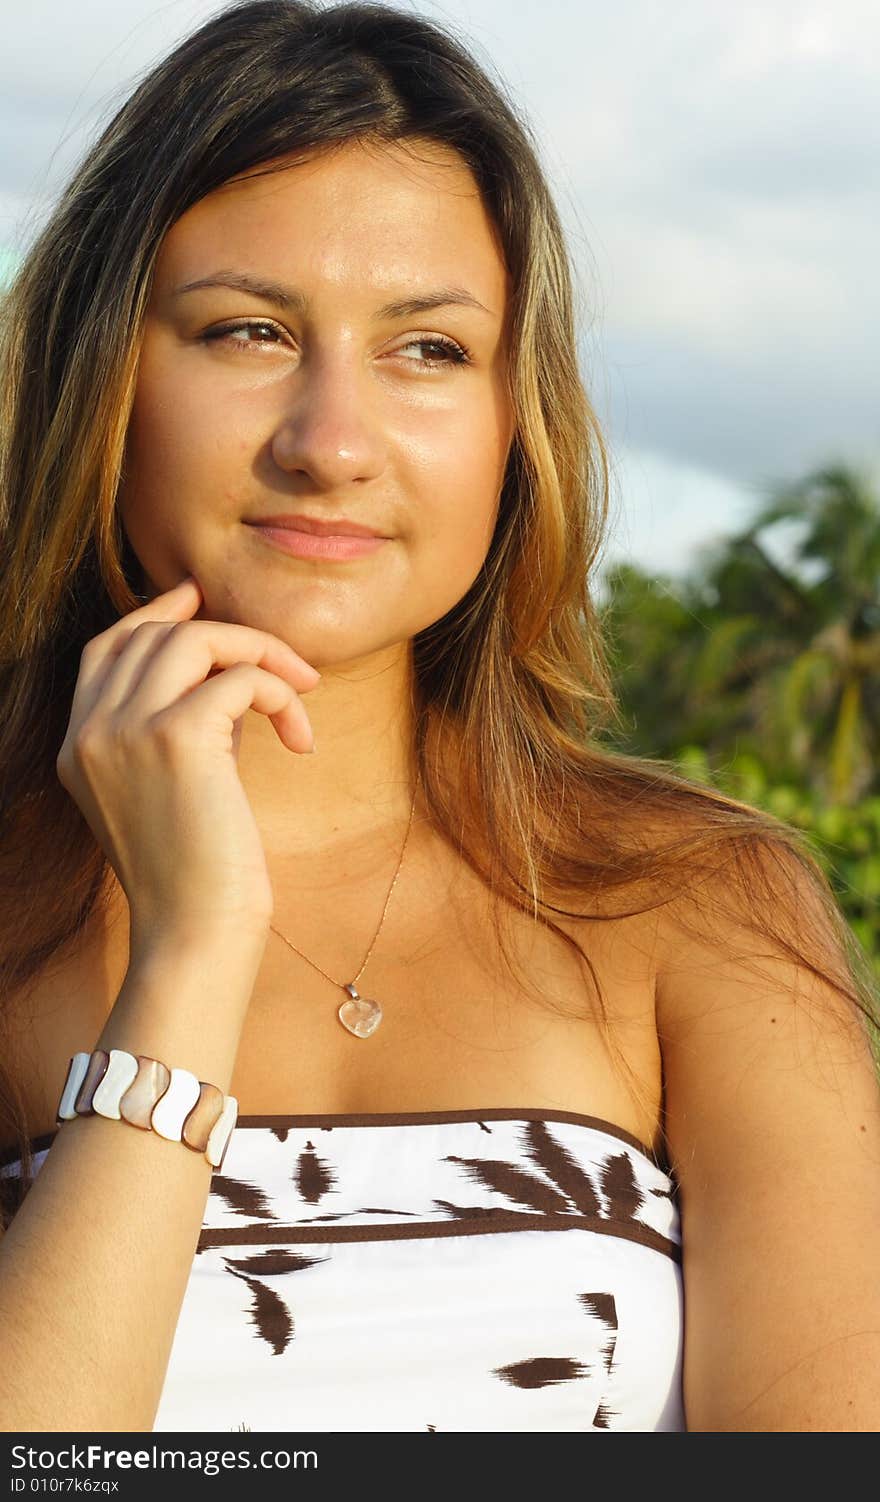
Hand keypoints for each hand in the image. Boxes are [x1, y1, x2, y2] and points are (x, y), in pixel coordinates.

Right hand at [55, 576, 320, 949]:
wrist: (195, 934)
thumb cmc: (198, 873)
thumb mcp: (173, 788)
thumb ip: (183, 726)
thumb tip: (231, 672)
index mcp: (78, 746)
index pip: (106, 647)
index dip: (155, 613)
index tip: (202, 600)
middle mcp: (89, 732)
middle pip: (154, 633)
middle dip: (228, 636)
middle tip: (286, 666)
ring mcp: (123, 731)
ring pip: (195, 638)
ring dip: (260, 654)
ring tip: (300, 694)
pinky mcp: (175, 739)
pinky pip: (240, 677)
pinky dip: (280, 694)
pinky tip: (300, 738)